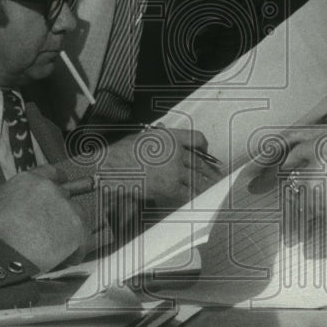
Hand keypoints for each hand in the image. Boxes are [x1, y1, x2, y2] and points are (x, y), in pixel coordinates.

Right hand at [0, 170, 85, 271]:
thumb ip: (19, 201)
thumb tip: (25, 212)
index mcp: (29, 180)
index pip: (52, 174)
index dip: (58, 185)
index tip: (61, 193)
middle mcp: (51, 188)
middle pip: (68, 198)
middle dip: (62, 215)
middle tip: (49, 234)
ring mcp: (66, 206)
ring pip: (77, 219)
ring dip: (68, 234)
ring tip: (51, 251)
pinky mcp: (76, 227)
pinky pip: (83, 241)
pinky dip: (75, 253)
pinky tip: (61, 260)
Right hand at [104, 127, 222, 205]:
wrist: (110, 167)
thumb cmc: (122, 152)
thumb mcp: (142, 136)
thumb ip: (158, 135)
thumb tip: (164, 128)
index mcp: (170, 137)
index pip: (197, 138)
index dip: (204, 146)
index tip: (206, 152)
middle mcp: (176, 152)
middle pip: (200, 161)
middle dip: (209, 169)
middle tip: (216, 174)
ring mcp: (173, 170)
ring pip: (196, 178)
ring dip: (206, 184)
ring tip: (212, 187)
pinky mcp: (168, 187)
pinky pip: (187, 192)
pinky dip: (195, 195)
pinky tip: (199, 197)